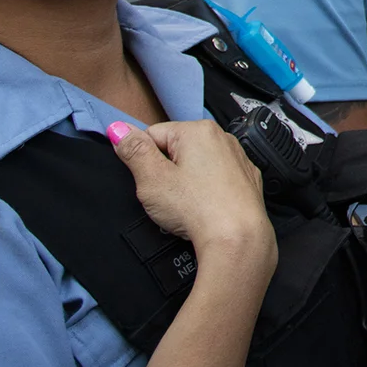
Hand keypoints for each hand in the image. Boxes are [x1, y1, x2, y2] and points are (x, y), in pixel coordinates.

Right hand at [108, 120, 277, 272]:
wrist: (237, 237)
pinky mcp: (247, 178)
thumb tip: (119, 129)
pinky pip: (218, 178)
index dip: (143, 160)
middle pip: (177, 148)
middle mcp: (222, 137)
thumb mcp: (152, 179)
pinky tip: (205, 206)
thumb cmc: (197, 208)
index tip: (149, 180)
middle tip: (168, 195)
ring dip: (187, 180)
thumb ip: (133, 150)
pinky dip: (209, 189)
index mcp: (197, 130)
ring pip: (198, 164)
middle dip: (166, 170)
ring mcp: (238, 157)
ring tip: (188, 203)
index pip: (153, 134)